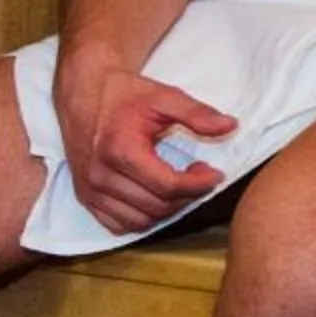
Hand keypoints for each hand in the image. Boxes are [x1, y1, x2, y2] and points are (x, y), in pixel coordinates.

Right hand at [58, 67, 238, 234]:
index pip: (168, 186)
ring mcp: (89, 189)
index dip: (199, 184)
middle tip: (200, 176)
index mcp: (120, 150)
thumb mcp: (164, 96)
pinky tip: (155, 197)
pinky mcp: (84, 196)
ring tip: (179, 186)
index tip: (215, 174)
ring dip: (166, 210)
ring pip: (139, 221)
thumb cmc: (124, 94)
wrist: (84, 92)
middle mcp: (100, 175)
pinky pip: (117, 224)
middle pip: (157, 207)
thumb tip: (231, 126)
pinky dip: (141, 218)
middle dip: (187, 196)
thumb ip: (197, 114)